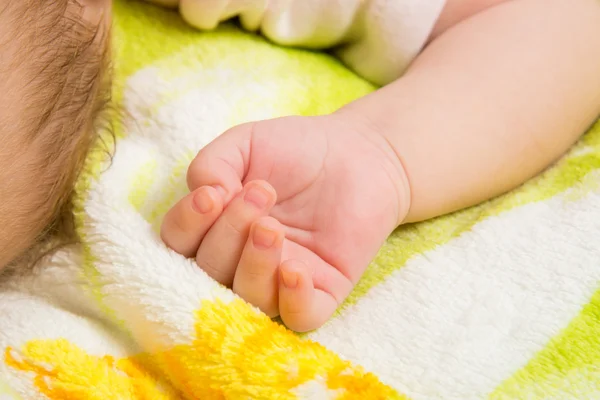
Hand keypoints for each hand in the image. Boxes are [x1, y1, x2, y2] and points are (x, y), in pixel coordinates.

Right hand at [161, 114, 409, 330]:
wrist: (359, 153)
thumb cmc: (297, 150)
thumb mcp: (244, 144)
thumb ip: (212, 164)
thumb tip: (203, 198)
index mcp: (216, 228)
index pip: (179, 244)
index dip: (187, 225)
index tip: (212, 194)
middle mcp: (240, 260)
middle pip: (209, 272)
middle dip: (229, 232)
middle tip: (261, 193)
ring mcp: (280, 279)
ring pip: (248, 300)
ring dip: (254, 263)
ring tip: (272, 226)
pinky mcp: (322, 290)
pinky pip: (299, 318)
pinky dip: (292, 300)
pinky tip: (295, 268)